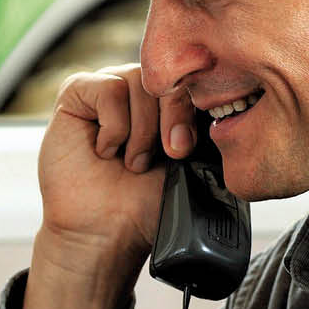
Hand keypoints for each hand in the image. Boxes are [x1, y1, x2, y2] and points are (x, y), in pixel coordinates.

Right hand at [21, 64, 197, 308]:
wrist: (106, 232)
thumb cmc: (147, 204)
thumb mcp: (193, 164)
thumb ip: (209, 128)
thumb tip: (230, 102)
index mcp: (171, 101)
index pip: (194, 78)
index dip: (197, 107)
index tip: (192, 147)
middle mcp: (141, 88)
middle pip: (168, 76)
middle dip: (175, 116)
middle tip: (171, 154)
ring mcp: (109, 87)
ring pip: (138, 82)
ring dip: (142, 131)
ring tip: (132, 163)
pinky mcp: (77, 93)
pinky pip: (107, 89)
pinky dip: (113, 127)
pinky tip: (105, 152)